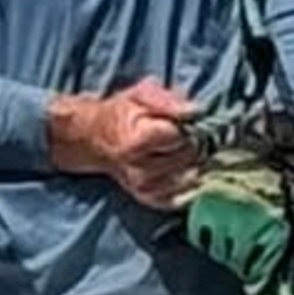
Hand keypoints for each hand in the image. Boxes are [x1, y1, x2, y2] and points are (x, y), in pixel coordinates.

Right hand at [48, 78, 204, 208]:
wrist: (97, 141)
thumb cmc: (123, 114)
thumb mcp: (140, 94)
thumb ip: (166, 101)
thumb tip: (195, 112)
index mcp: (133, 144)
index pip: (180, 137)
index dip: (184, 126)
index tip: (177, 121)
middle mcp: (138, 171)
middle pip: (189, 156)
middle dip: (190, 143)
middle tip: (177, 134)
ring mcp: (145, 189)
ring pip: (192, 175)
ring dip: (191, 161)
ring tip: (175, 149)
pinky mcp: (153, 200)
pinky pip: (187, 192)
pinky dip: (188, 178)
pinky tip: (177, 166)